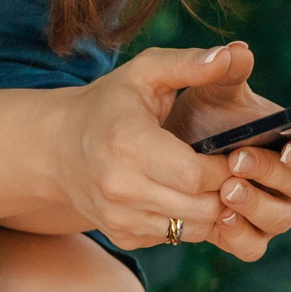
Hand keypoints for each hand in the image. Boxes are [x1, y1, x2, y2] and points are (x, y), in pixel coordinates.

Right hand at [42, 45, 238, 251]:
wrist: (55, 146)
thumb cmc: (108, 104)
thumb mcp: (143, 73)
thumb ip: (188, 64)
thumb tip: (235, 54)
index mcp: (128, 144)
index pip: (196, 175)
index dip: (226, 167)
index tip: (232, 152)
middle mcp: (120, 187)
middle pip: (202, 207)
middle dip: (224, 190)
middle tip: (226, 168)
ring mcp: (118, 216)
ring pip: (193, 229)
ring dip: (209, 208)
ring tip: (205, 181)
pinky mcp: (122, 235)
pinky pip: (175, 237)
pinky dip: (186, 220)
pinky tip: (179, 195)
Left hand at [162, 41, 290, 262]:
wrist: (159, 151)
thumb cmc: (197, 115)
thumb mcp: (209, 90)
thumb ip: (224, 71)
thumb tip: (238, 51)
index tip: (289, 147)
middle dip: (272, 174)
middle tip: (237, 161)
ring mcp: (273, 210)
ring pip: (280, 219)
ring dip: (255, 205)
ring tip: (224, 188)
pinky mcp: (247, 235)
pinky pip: (253, 246)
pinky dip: (240, 235)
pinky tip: (218, 219)